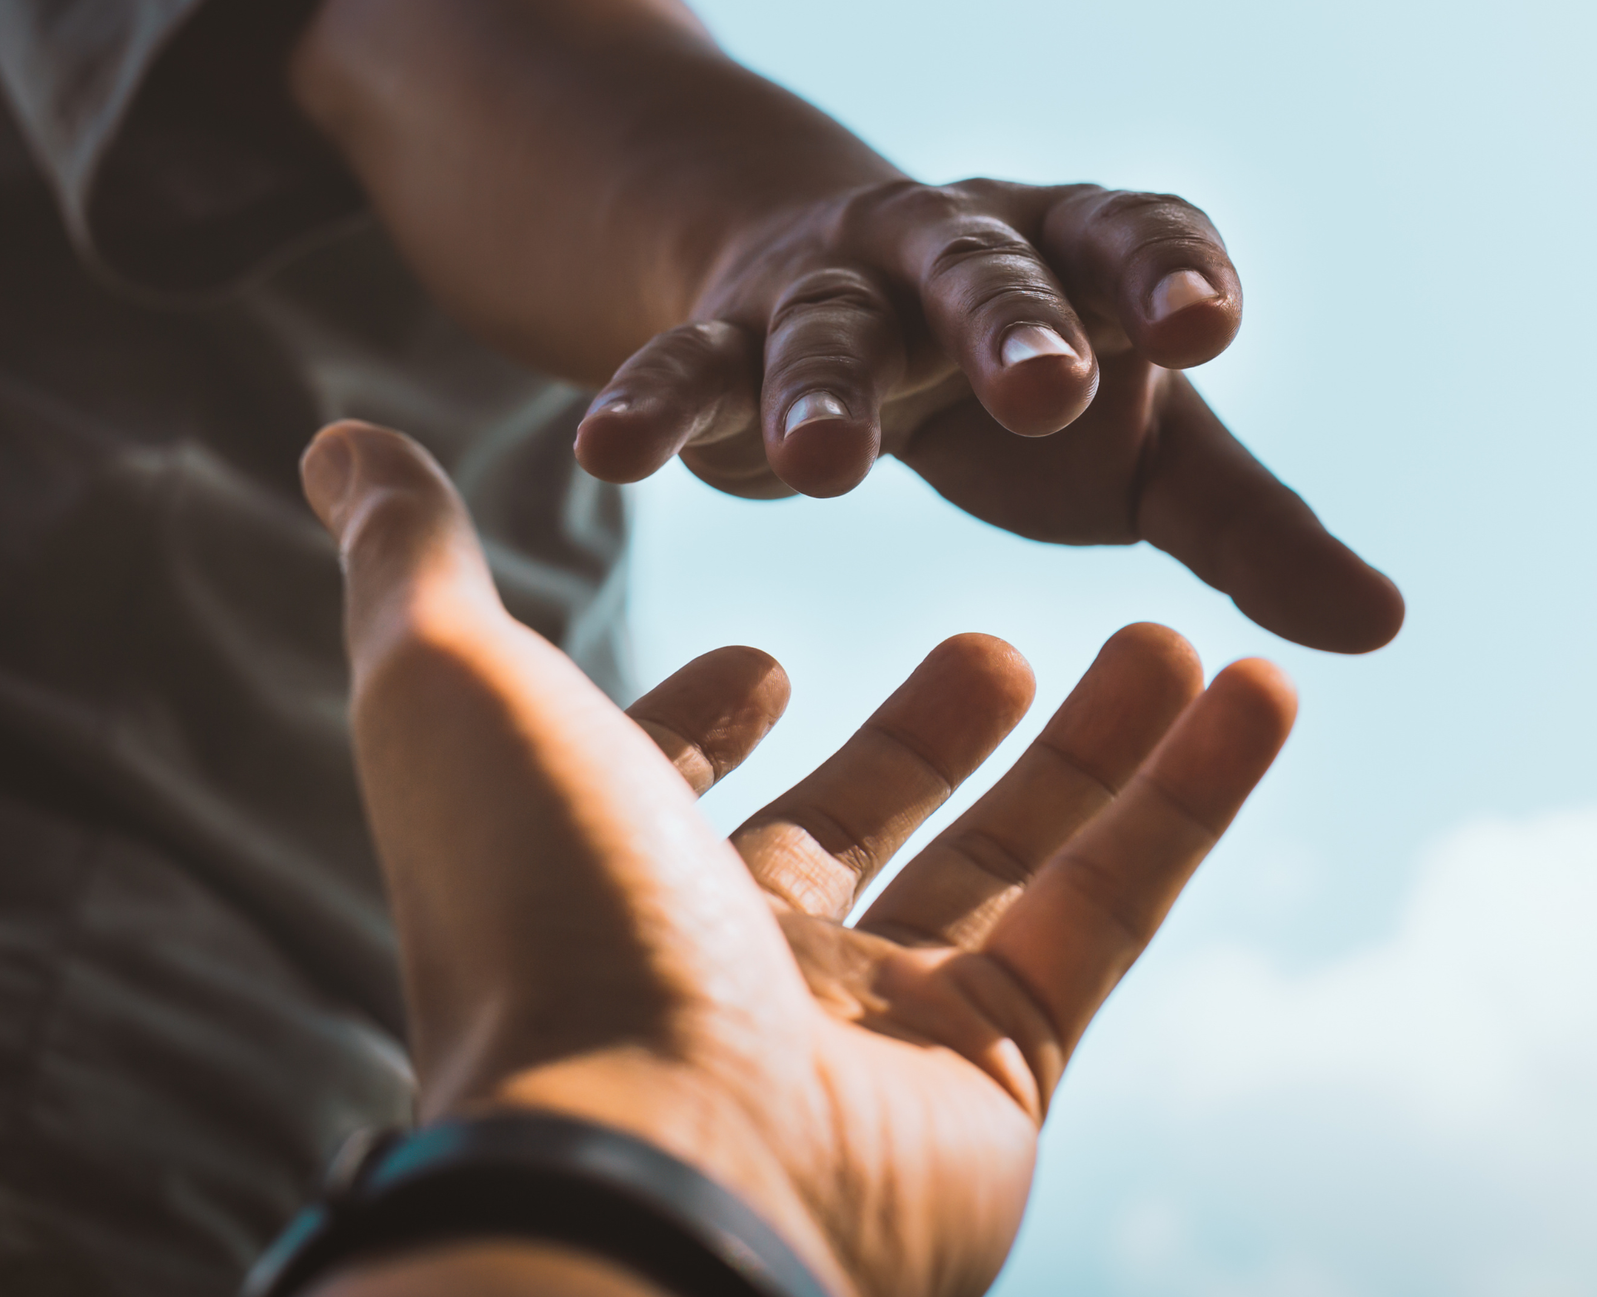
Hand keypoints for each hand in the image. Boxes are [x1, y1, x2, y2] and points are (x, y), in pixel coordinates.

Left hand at [300, 419, 1297, 1296]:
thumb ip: (414, 562)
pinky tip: (1257, 689)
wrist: (654, 1157)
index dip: (712, 723)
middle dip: (934, 731)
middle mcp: (738, 958)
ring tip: (1175, 633)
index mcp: (611, 874)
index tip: (768, 657)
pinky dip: (1191, 801)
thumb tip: (339, 439)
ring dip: (1100, 746)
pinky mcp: (1000, 1070)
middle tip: (1001, 642)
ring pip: (1014, 859)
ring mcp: (875, 1024)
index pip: (672, 788)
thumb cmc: (542, 914)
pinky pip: (1111, 913)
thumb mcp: (454, 690)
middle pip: (864, 818)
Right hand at [573, 178, 1403, 653]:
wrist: (842, 291)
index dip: (1169, 273)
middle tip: (1047, 387)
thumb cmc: (1033, 385)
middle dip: (1014, 325)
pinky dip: (650, 403)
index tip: (1208, 324)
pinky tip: (607, 451)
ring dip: (821, 387)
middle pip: (988, 273)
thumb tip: (1384, 628)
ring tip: (822, 471)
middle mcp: (959, 253)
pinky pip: (685, 365)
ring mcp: (836, 289)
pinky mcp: (727, 335)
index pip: (1136, 240)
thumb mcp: (1149, 450)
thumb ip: (1252, 529)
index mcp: (1082, 259)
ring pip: (827, 326)